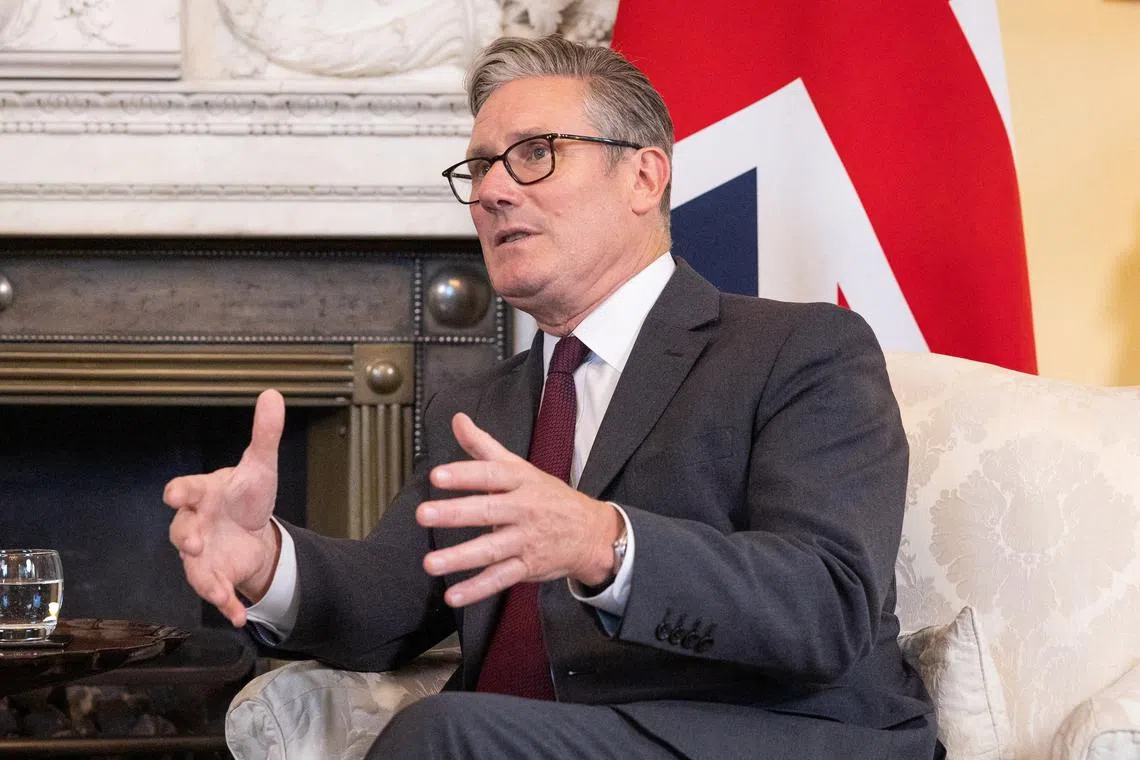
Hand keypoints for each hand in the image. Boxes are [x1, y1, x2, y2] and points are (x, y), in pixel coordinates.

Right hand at [164, 389, 284, 626]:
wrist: (253, 530)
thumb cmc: (246, 495)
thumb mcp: (260, 465)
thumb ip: (265, 434)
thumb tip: (272, 394)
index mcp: (203, 493)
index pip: (183, 489)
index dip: (179, 492)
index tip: (175, 494)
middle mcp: (194, 524)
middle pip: (180, 530)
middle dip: (186, 537)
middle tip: (194, 542)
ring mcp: (201, 554)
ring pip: (192, 567)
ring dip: (202, 578)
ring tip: (215, 591)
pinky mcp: (213, 576)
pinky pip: (215, 592)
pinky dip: (225, 604)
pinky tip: (238, 615)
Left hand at [417, 413, 622, 606]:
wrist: (591, 532)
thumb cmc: (549, 497)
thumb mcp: (520, 467)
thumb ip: (484, 446)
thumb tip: (458, 420)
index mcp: (520, 481)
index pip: (491, 474)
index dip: (465, 474)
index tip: (437, 476)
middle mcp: (524, 509)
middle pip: (487, 511)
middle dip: (455, 513)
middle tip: (424, 514)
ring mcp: (526, 540)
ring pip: (491, 549)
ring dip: (460, 557)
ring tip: (431, 563)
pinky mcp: (527, 566)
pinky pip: (500, 578)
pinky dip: (477, 588)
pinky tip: (454, 594)